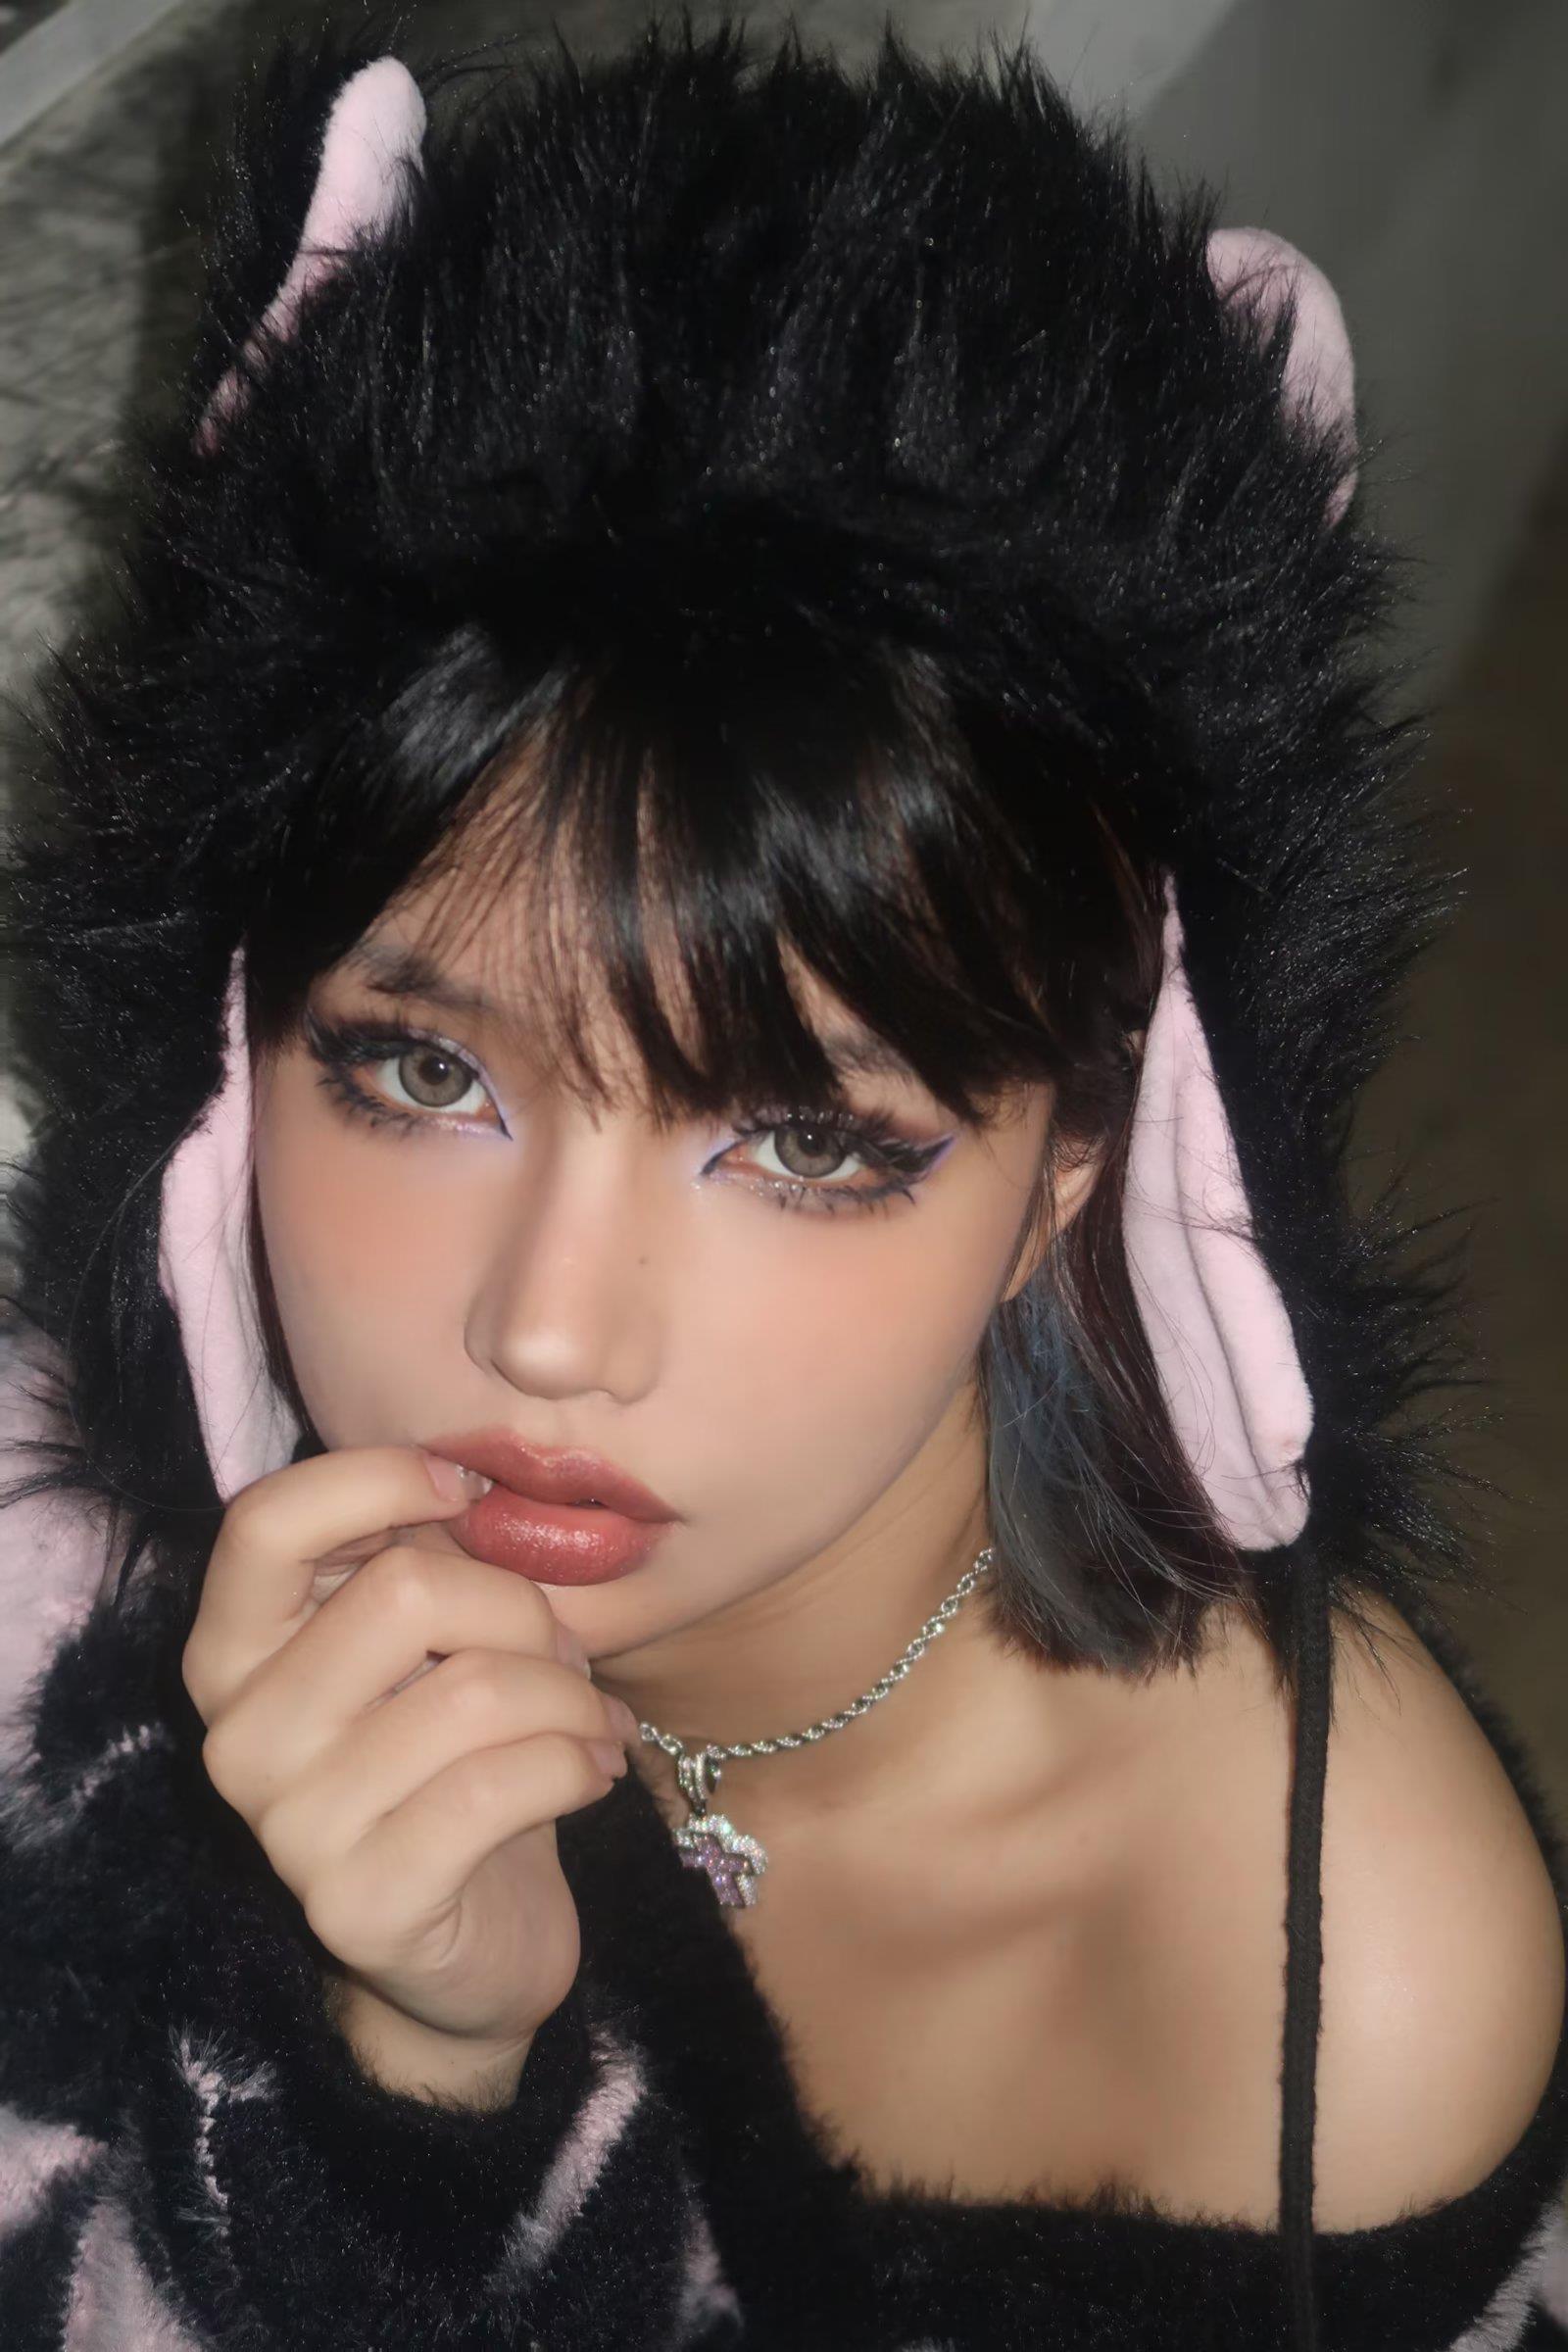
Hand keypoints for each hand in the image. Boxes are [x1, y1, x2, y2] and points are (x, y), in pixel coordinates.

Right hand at [181, 1445, 638, 2070]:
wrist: (472, 1949)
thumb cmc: (454, 1767)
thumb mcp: (425, 1650)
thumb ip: (417, 1566)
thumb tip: (469, 1480)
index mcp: (233, 1654)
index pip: (267, 1521)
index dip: (380, 1480)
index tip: (468, 1491)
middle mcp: (239, 1737)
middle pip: (404, 1591)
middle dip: (522, 1609)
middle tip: (564, 1653)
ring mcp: (290, 1829)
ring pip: (476, 1690)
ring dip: (571, 1696)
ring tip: (593, 1719)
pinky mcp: (362, 1905)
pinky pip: (503, 1785)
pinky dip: (578, 1762)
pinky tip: (594, 1771)